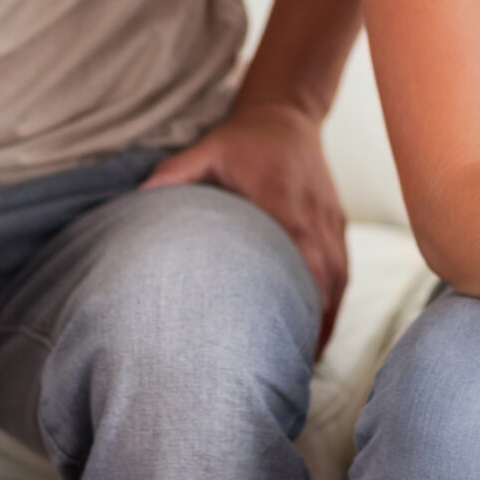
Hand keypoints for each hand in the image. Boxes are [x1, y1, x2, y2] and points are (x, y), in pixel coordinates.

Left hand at [146, 100, 349, 352]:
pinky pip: (343, 269)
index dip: (302, 302)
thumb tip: (136, 200)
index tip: (290, 340)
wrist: (286, 111)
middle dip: (316, 325)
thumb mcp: (206, 149)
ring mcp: (330, 220)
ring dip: (328, 318)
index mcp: (285, 204)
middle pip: (326, 281)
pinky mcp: (336, 221)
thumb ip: (174, 174)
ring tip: (310, 359)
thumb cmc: (242, 137)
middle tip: (296, 368)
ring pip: (339, 280)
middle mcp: (314, 217)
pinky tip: (321, 325)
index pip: (302, 261)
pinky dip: (334, 299)